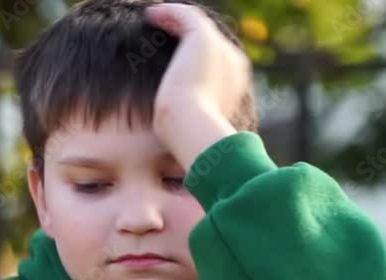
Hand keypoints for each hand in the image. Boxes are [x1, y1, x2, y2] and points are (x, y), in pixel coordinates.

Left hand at [145, 3, 250, 167]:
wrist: (192, 129)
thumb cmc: (190, 142)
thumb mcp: (190, 136)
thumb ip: (188, 131)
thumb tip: (181, 159)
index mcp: (234, 86)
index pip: (216, 64)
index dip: (195, 58)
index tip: (174, 61)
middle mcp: (233, 64)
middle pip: (208, 42)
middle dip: (186, 36)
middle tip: (163, 33)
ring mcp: (220, 50)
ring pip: (196, 26)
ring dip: (176, 21)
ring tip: (156, 19)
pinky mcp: (202, 39)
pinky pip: (185, 16)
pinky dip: (169, 13)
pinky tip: (151, 16)